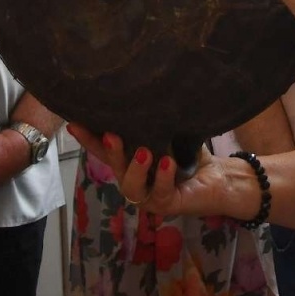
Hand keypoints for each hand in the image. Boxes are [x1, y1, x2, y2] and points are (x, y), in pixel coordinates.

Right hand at [66, 122, 258, 221]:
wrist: (219, 178)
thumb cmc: (190, 155)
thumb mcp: (169, 133)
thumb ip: (154, 122)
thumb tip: (143, 90)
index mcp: (131, 163)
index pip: (104, 151)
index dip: (88, 139)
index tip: (74, 123)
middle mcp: (135, 181)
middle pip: (114, 169)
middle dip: (111, 152)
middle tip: (112, 135)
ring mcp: (149, 196)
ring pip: (131, 187)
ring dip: (136, 168)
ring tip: (145, 152)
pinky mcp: (168, 205)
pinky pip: (161, 194)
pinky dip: (164, 178)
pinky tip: (168, 164)